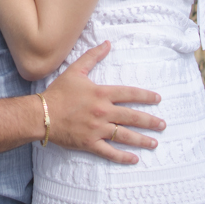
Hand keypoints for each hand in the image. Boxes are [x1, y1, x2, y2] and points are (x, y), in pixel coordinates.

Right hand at [43, 41, 165, 164]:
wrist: (41, 114)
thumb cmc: (58, 92)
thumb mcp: (75, 71)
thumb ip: (92, 56)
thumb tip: (107, 43)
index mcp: (101, 94)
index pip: (129, 94)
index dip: (146, 96)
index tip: (157, 99)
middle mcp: (103, 112)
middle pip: (132, 117)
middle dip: (150, 121)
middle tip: (162, 124)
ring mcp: (97, 129)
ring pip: (125, 136)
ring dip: (142, 140)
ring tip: (154, 142)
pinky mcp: (90, 143)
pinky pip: (110, 152)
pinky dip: (123, 157)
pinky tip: (134, 159)